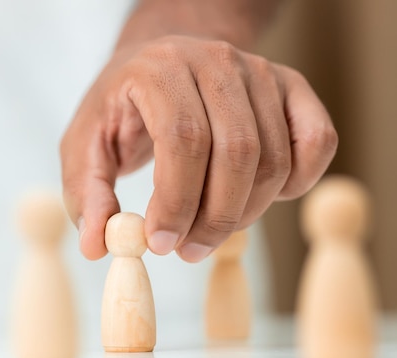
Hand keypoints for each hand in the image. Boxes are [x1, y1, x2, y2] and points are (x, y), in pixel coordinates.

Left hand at [60, 35, 336, 261]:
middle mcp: (217, 62)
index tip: (162, 243)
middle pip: (237, 152)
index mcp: (161, 71)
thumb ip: (87, 194)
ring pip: (274, 157)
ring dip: (247, 211)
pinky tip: (261, 198)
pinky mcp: (291, 87)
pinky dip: (299, 182)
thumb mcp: (85, 145)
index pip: (183, 139)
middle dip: (215, 218)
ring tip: (209, 232)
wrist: (161, 63)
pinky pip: (317, 142)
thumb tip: (98, 246)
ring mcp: (260, 72)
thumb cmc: (122, 107)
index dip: (176, 200)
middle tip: (188, 251)